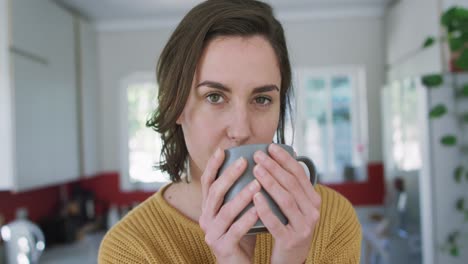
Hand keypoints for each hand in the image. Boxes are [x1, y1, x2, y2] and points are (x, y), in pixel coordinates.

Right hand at [199, 148, 260, 263]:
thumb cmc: (241, 235)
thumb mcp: (238, 212)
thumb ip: (240, 194)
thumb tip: (257, 166)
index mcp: (208, 208)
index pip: (207, 182)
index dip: (213, 165)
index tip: (223, 150)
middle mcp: (206, 219)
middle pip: (215, 192)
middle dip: (229, 175)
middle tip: (245, 161)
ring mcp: (212, 234)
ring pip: (225, 211)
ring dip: (241, 196)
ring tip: (257, 183)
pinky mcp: (222, 247)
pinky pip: (235, 231)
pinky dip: (247, 219)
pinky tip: (259, 209)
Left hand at [252, 144, 320, 263]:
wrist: (291, 260)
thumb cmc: (289, 227)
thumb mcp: (296, 207)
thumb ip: (290, 188)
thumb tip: (276, 160)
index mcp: (314, 200)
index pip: (299, 175)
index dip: (285, 159)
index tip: (270, 147)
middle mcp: (312, 212)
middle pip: (291, 184)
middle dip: (274, 167)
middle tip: (258, 155)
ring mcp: (303, 227)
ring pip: (285, 200)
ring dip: (270, 182)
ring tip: (256, 170)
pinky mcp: (290, 241)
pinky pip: (276, 222)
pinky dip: (265, 208)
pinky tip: (255, 196)